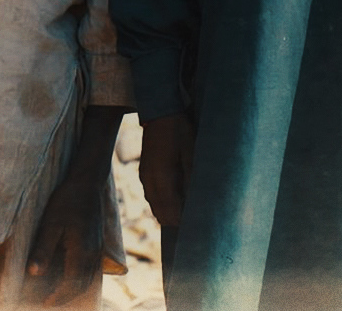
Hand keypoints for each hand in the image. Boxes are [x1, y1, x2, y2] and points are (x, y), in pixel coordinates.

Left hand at [27, 169, 105, 304]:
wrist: (86, 184)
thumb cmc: (66, 201)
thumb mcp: (50, 224)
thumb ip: (43, 249)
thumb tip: (33, 273)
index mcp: (82, 251)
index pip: (71, 284)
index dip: (58, 296)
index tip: (45, 303)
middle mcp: (93, 254)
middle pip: (81, 285)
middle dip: (66, 297)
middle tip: (50, 303)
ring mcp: (97, 249)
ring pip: (88, 278)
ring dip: (74, 290)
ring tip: (59, 295)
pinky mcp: (97, 243)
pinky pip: (91, 269)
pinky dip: (81, 279)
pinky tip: (70, 277)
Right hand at [138, 113, 193, 227]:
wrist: (160, 114)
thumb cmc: (180, 132)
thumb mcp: (191, 155)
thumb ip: (191, 180)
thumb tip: (197, 203)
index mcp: (162, 177)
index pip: (170, 212)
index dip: (183, 223)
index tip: (197, 228)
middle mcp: (150, 180)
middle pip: (160, 213)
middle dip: (175, 221)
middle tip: (194, 223)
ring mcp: (145, 176)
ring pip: (154, 206)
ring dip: (168, 212)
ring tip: (186, 214)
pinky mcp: (144, 172)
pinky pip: (151, 196)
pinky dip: (162, 203)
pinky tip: (175, 201)